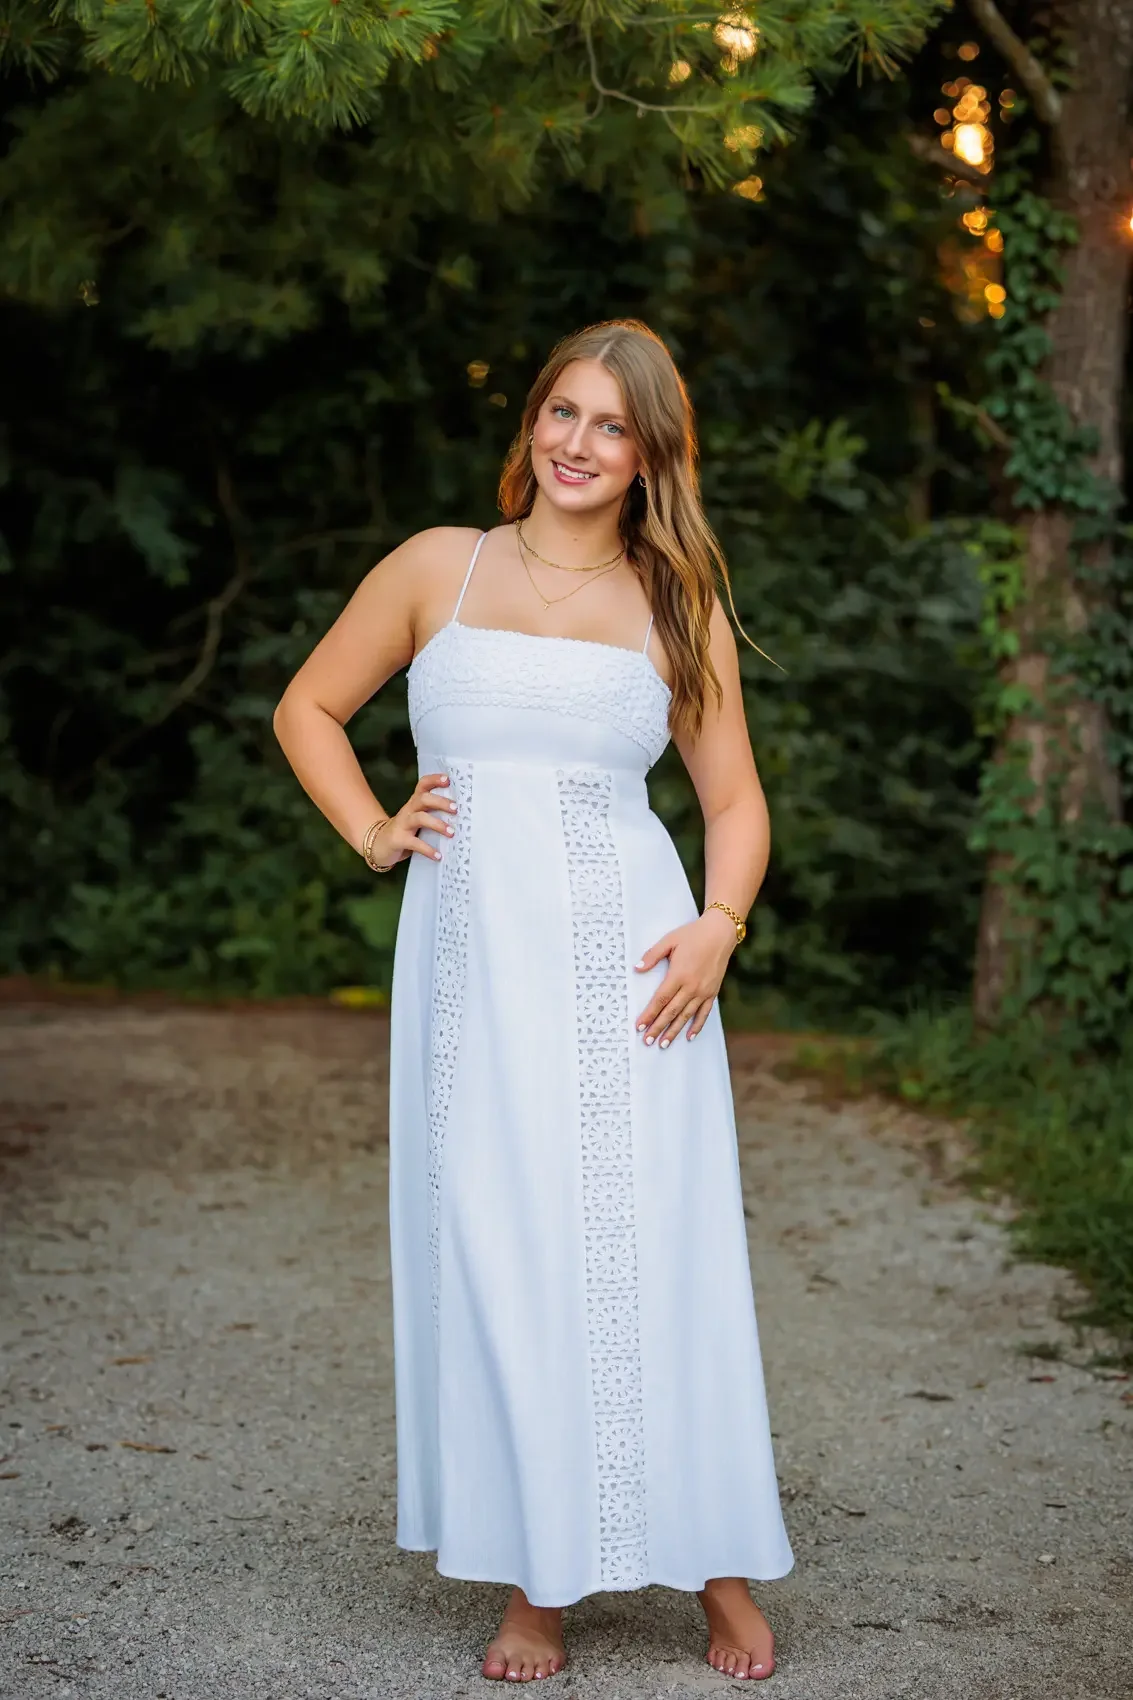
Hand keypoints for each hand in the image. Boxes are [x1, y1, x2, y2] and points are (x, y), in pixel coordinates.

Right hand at [366, 772, 457, 869]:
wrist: (378, 844)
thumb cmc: (405, 830)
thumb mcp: (417, 819)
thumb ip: (433, 814)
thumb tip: (462, 816)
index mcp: (414, 803)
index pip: (423, 785)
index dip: (434, 780)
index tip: (448, 779)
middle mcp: (408, 810)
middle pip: (423, 799)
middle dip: (440, 802)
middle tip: (455, 809)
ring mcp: (402, 824)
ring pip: (420, 818)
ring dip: (437, 824)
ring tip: (451, 833)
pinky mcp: (398, 840)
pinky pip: (415, 843)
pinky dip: (428, 849)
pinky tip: (438, 856)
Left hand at [632, 908, 738, 1047]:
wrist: (720, 933)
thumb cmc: (692, 935)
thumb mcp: (669, 940)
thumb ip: (652, 955)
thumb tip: (636, 968)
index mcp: (678, 974)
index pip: (660, 1000)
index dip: (649, 1014)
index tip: (639, 1026)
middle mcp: (691, 986)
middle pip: (671, 1012)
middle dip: (658, 1028)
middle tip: (647, 1041)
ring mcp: (703, 991)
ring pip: (686, 1016)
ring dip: (674, 1031)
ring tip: (664, 1044)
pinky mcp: (712, 992)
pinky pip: (704, 1013)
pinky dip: (696, 1026)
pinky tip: (689, 1036)